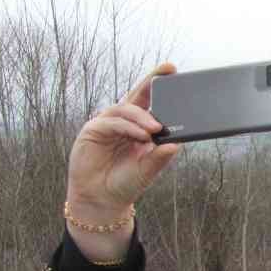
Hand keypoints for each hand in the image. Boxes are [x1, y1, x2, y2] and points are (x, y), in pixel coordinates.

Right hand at [65, 62, 179, 260]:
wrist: (101, 199)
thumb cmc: (125, 182)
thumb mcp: (148, 171)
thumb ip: (160, 158)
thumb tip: (176, 145)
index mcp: (140, 128)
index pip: (151, 103)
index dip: (159, 87)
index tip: (173, 71)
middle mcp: (124, 123)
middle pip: (137, 96)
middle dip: (150, 82)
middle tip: (166, 71)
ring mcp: (108, 124)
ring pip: (125, 109)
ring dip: (142, 117)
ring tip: (156, 128)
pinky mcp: (94, 131)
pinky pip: (112, 122)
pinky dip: (128, 127)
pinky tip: (141, 135)